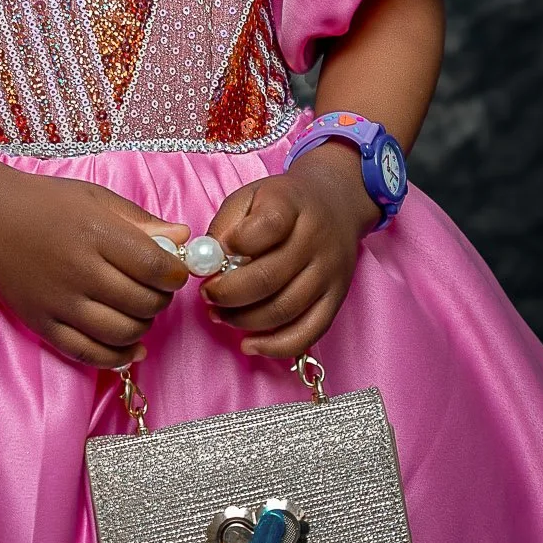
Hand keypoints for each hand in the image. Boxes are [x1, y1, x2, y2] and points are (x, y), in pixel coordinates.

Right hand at [0, 163, 189, 367]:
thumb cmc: (46, 202)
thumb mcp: (97, 199)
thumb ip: (142, 222)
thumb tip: (185, 239)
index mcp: (98, 235)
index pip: (157, 269)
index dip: (176, 275)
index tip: (176, 272)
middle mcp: (80, 271)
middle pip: (144, 303)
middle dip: (161, 299)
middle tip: (156, 289)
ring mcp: (60, 302)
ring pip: (122, 332)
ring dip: (143, 326)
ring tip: (139, 310)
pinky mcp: (43, 324)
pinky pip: (88, 354)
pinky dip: (116, 357)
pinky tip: (129, 347)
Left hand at [200, 142, 380, 358]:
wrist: (336, 202)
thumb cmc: (284, 202)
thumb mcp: (251, 195)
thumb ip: (226, 224)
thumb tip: (206, 261)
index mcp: (291, 206)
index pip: (266, 227)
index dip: (233, 244)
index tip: (212, 253)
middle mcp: (315, 241)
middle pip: (268, 278)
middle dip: (227, 293)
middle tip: (207, 295)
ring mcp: (329, 273)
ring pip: (283, 310)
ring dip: (243, 320)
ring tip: (220, 314)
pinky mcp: (336, 300)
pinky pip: (308, 333)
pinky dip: (275, 346)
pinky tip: (249, 344)